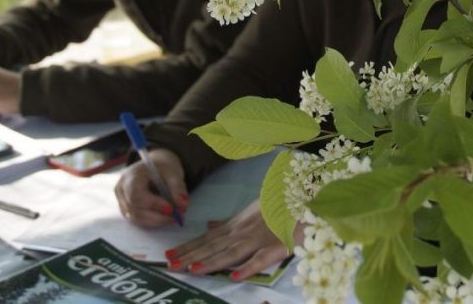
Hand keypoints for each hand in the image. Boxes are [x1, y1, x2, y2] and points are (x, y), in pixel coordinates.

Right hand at [114, 149, 188, 226]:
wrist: (155, 168)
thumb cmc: (162, 168)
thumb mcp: (173, 173)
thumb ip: (178, 188)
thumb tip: (182, 205)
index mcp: (130, 176)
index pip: (136, 194)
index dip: (153, 204)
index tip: (171, 208)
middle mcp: (122, 190)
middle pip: (135, 209)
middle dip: (158, 216)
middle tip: (178, 216)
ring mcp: (122, 202)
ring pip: (137, 218)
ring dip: (158, 221)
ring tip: (176, 217)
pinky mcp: (127, 211)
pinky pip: (139, 221)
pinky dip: (154, 222)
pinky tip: (167, 218)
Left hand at [166, 199, 295, 280]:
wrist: (303, 195)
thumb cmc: (277, 205)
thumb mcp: (249, 211)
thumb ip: (229, 221)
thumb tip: (209, 224)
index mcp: (236, 225)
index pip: (207, 238)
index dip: (188, 247)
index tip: (169, 256)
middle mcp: (242, 232)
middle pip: (213, 246)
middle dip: (191, 256)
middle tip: (170, 265)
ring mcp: (258, 239)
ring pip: (231, 253)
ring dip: (212, 262)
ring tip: (193, 270)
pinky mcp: (276, 247)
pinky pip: (260, 259)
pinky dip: (247, 267)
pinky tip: (234, 277)